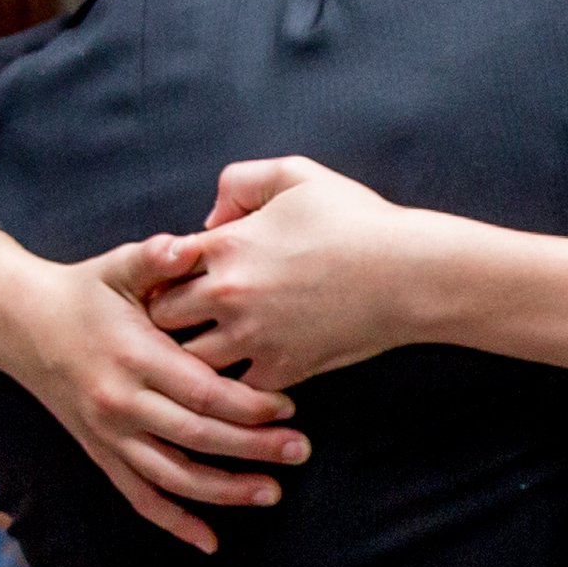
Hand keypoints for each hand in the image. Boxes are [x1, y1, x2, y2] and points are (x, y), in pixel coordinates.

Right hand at [0, 230, 308, 554]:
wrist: (21, 324)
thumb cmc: (83, 290)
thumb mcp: (117, 266)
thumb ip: (156, 259)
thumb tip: (186, 245)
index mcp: (132, 356)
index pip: (200, 391)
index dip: (247, 405)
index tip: (289, 408)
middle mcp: (119, 403)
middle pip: (195, 437)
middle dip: (252, 449)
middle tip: (301, 450)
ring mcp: (108, 435)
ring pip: (172, 476)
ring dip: (224, 491)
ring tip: (272, 492)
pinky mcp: (100, 454)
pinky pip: (139, 497)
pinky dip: (174, 522)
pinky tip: (210, 541)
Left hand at [147, 158, 429, 386]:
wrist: (409, 274)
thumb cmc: (357, 219)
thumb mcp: (296, 175)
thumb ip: (240, 182)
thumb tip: (210, 219)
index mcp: (226, 245)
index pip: (158, 265)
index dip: (162, 271)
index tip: (178, 275)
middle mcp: (228, 294)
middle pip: (162, 318)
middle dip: (168, 317)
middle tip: (183, 318)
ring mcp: (252, 338)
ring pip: (189, 362)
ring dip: (195, 356)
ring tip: (207, 351)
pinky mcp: (280, 370)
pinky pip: (235, 390)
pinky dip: (236, 385)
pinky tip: (247, 373)